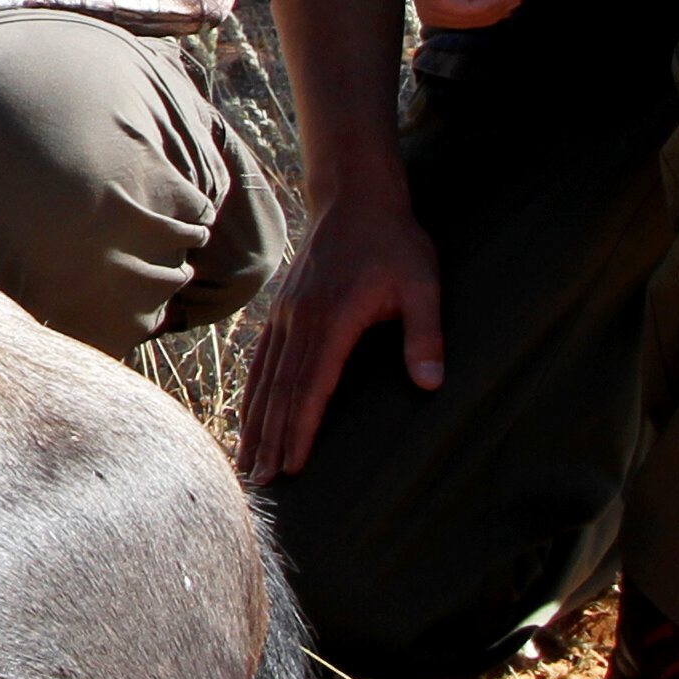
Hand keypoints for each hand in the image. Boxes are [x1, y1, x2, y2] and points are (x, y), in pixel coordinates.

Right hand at [232, 186, 445, 481]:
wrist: (355, 196)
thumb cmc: (394, 242)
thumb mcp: (422, 284)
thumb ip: (424, 334)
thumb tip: (431, 383)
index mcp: (332, 318)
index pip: (313, 385)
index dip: (302, 428)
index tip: (294, 465)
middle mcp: (300, 320)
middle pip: (281, 389)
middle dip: (270, 438)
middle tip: (261, 481)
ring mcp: (285, 314)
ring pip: (265, 377)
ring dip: (255, 421)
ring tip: (247, 461)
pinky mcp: (282, 309)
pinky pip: (262, 359)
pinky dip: (253, 391)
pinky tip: (248, 415)